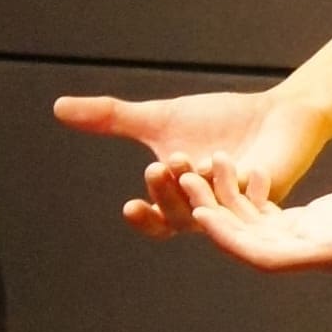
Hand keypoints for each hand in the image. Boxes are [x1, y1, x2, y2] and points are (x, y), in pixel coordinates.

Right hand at [52, 84, 309, 236]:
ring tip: (184, 160)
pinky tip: (223, 161)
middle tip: (158, 167)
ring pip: (214, 209)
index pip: (160, 224)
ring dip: (196, 187)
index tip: (128, 207)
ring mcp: (244, 206)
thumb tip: (57, 107)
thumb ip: (113, 119)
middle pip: (184, 218)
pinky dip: (234, 179)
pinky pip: (250, 195)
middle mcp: (213, 211)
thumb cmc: (218, 122)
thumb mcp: (161, 119)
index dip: (145, 221)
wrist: (273, 113)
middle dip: (167, 195)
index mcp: (185, 203)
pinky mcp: (273, 192)